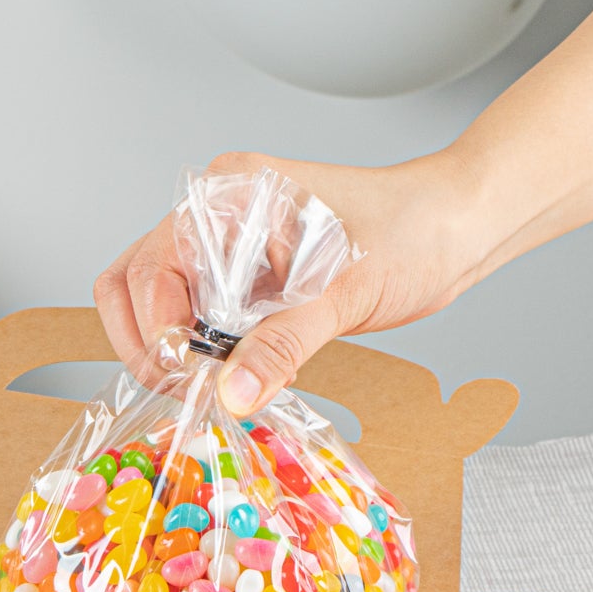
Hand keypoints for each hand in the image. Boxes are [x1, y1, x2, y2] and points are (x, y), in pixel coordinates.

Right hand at [93, 147, 489, 415]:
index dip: (155, 329)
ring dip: (168, 351)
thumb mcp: (347, 293)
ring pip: (153, 303)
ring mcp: (221, 244)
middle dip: (146, 344)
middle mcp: (213, 214)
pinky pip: (192, 317)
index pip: (150, 266)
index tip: (186, 378)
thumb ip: (283, 344)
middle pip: (132, 283)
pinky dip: (198, 353)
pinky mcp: (238, 275)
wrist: (460, 224)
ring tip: (210, 385)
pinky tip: (235, 373)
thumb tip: (230, 397)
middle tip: (185, 390)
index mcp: (229, 194)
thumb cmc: (414, 232)